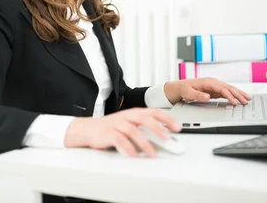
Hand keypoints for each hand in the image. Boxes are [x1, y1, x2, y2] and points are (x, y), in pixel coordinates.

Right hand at [64, 108, 181, 157]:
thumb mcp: (130, 125)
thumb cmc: (112, 128)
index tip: (177, 127)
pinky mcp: (108, 134)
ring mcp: (117, 124)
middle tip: (168, 139)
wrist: (89, 129)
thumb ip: (145, 129)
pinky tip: (134, 155)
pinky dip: (128, 148)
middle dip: (158, 128)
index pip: (154, 112)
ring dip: (145, 143)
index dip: (167, 119)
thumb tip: (165, 138)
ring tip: (152, 153)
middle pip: (145, 119)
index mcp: (134, 113)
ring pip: (133, 131)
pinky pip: (120, 140)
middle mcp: (127, 116)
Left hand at [163, 77, 250, 105]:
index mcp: (208, 82)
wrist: (180, 87)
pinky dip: (233, 95)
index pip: (222, 88)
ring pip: (229, 89)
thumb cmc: (184, 89)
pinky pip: (226, 92)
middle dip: (238, 94)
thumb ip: (198, 95)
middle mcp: (213, 82)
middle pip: (228, 88)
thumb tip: (207, 96)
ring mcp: (214, 85)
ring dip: (238, 94)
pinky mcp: (214, 90)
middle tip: (246, 101)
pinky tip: (239, 99)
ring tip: (247, 99)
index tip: (234, 102)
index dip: (229, 95)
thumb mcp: (188, 93)